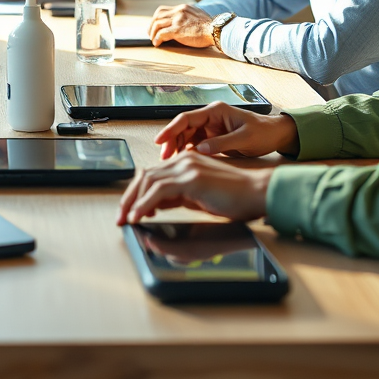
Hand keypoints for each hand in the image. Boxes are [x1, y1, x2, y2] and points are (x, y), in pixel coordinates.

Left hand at [116, 151, 272, 225]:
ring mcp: (187, 166)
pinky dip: (145, 204)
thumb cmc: (234, 199)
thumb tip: (156, 205)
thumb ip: (177, 198)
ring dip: (133, 201)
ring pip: (148, 181)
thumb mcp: (198, 199)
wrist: (257, 194)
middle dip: (129, 197)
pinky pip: (159, 190)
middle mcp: (183, 160)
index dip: (137, 193)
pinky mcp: (191, 178)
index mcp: (185, 162)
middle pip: (145, 175)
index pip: (152, 175)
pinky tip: (139, 216)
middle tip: (121, 216)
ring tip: (126, 219)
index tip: (129, 211)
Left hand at [148, 4, 214, 47]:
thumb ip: (188, 16)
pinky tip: (157, 44)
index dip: (156, 18)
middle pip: (157, 16)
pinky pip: (161, 34)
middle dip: (151, 25)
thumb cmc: (210, 27)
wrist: (216, 30)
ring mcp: (177, 20)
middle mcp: (178, 11)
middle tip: (150, 33)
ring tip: (153, 40)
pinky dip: (157, 39)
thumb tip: (181, 24)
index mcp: (183, 8)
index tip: (155, 25)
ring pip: (157, 24)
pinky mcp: (177, 30)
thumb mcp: (198, 15)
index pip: (163, 10)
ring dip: (153, 33)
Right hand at [154, 103, 299, 159]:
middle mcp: (210, 118)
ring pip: (186, 136)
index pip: (187, 118)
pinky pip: (194, 144)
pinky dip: (187, 152)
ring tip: (171, 162)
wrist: (276, 135)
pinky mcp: (213, 138)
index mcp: (215, 111)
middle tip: (164, 157)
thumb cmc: (263, 132)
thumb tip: (200, 149)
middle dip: (171, 141)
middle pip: (183, 127)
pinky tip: (183, 162)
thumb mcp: (244, 139)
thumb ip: (222, 143)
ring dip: (178, 147)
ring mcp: (211, 128)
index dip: (171, 129)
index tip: (160, 140)